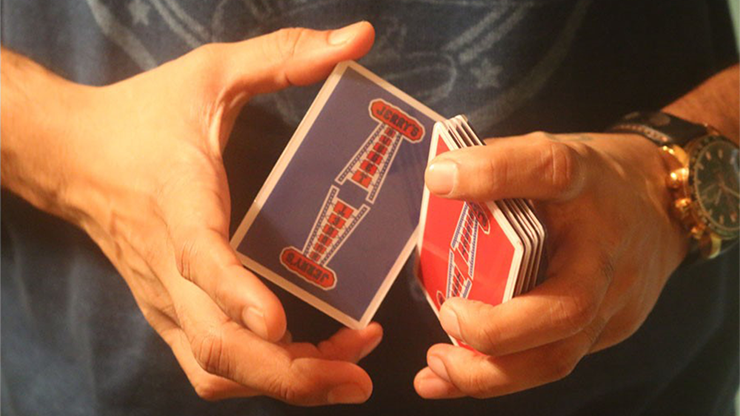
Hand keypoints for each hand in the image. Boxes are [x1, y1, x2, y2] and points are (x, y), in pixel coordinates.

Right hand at [2, 23, 382, 404]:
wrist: (72, 155)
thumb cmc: (144, 116)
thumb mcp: (212, 72)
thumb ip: (283, 55)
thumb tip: (359, 37)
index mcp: (177, 203)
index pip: (200, 260)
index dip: (238, 296)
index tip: (279, 325)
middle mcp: (166, 266)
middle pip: (215, 346)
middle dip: (288, 372)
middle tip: (358, 371)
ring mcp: (163, 299)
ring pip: (213, 370)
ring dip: (280, 384)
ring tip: (345, 374)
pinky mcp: (166, 312)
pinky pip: (207, 368)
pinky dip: (257, 380)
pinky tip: (304, 366)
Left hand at [413, 132, 687, 397]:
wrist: (665, 205)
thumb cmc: (595, 181)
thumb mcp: (554, 150)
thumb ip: (500, 163)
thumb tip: (437, 180)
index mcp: (587, 182)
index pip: (549, 170)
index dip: (495, 174)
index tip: (440, 179)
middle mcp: (604, 246)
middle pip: (566, 305)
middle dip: (496, 329)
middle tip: (448, 315)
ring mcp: (613, 297)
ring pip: (558, 356)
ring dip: (490, 372)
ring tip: (438, 365)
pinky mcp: (610, 329)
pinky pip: (552, 363)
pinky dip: (498, 377)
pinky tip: (452, 380)